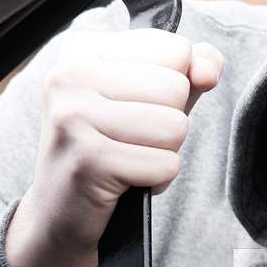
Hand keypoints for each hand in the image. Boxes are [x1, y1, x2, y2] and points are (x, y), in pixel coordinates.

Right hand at [6, 29, 224, 266]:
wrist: (59, 216)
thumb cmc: (110, 151)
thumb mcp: (150, 99)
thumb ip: (188, 70)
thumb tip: (207, 70)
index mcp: (84, 50)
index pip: (177, 50)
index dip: (174, 89)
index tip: (133, 110)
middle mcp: (71, 75)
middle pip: (177, 88)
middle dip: (167, 124)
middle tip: (128, 142)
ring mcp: (74, 116)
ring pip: (175, 126)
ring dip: (162, 154)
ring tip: (127, 161)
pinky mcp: (88, 160)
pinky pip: (165, 165)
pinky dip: (155, 181)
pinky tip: (123, 183)